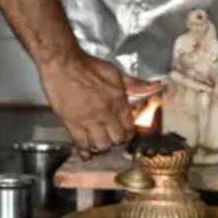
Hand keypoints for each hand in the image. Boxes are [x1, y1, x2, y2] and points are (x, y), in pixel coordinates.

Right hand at [39, 52, 161, 158]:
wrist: (63, 64)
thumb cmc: (88, 65)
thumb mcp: (114, 72)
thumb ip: (133, 83)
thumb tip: (153, 87)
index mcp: (118, 101)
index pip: (129, 126)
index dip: (128, 133)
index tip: (125, 134)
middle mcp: (106, 113)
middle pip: (117, 139)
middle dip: (116, 141)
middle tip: (112, 139)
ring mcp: (88, 120)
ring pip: (101, 145)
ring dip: (101, 146)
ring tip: (99, 143)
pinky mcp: (72, 124)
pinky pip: (81, 144)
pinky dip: (85, 151)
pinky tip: (86, 153)